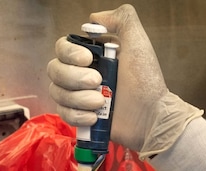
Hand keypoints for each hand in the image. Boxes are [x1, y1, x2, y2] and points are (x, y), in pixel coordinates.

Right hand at [47, 4, 202, 157]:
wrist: (151, 116)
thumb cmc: (146, 82)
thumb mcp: (138, 43)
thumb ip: (122, 20)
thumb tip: (94, 18)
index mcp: (92, 55)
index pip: (62, 47)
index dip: (69, 53)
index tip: (88, 59)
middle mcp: (81, 73)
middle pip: (54, 70)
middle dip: (74, 78)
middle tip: (98, 82)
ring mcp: (78, 96)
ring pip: (57, 92)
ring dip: (78, 99)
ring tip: (101, 103)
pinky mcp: (79, 116)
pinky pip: (63, 114)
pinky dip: (77, 116)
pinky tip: (94, 117)